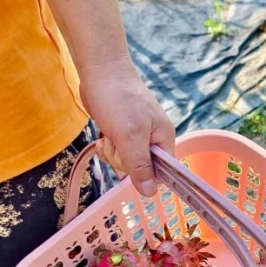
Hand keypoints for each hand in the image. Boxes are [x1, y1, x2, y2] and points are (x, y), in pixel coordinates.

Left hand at [77, 60, 175, 197]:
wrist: (102, 72)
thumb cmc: (119, 101)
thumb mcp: (130, 136)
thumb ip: (140, 166)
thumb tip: (151, 193)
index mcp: (164, 138)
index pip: (163, 171)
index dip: (147, 175)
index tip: (130, 166)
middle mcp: (153, 139)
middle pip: (141, 169)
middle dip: (123, 160)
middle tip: (117, 142)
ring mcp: (137, 135)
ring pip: (125, 161)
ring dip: (113, 153)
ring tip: (109, 135)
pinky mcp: (122, 132)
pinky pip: (117, 151)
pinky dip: (108, 146)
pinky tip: (104, 135)